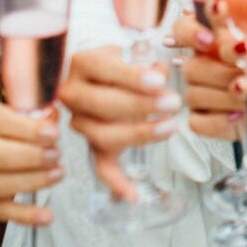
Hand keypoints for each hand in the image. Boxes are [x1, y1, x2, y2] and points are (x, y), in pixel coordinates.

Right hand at [57, 44, 179, 200]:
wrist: (96, 76)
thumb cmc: (118, 61)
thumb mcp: (129, 51)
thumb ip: (145, 60)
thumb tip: (160, 71)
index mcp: (82, 64)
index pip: (103, 68)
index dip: (131, 76)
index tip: (158, 80)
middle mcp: (74, 93)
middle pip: (102, 104)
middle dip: (141, 105)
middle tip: (172, 103)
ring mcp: (80, 121)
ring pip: (102, 135)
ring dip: (138, 134)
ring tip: (169, 127)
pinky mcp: (92, 144)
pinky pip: (101, 166)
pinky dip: (116, 183)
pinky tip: (132, 195)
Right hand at [177, 12, 246, 141]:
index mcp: (226, 30)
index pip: (186, 28)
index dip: (190, 33)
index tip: (211, 39)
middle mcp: (213, 58)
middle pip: (191, 64)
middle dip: (217, 69)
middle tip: (245, 65)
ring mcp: (212, 89)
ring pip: (194, 93)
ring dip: (222, 95)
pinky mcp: (216, 116)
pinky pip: (199, 122)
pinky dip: (218, 120)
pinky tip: (240, 114)